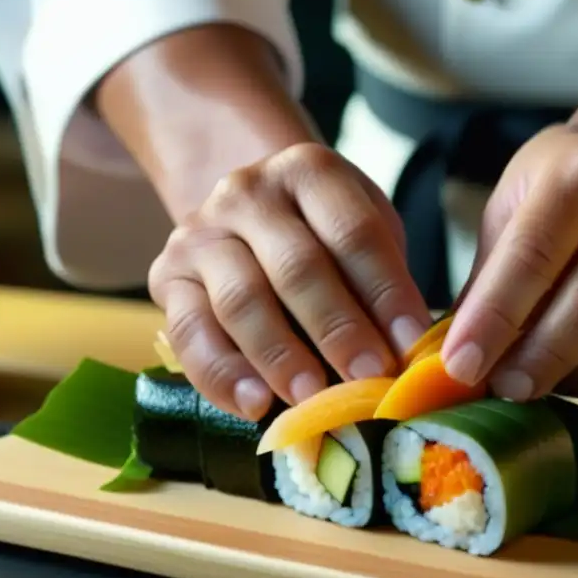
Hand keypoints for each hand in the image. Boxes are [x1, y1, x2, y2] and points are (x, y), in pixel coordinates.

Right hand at [148, 143, 431, 419]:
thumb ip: (383, 278)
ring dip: (282, 357)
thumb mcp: (363, 231)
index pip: (354, 232)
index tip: (412, 343)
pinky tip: (255, 405)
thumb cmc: (325, 234)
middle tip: (370, 377)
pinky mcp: (165, 277)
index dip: (387, 291)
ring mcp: (200, 233)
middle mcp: (247, 193)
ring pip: (240, 301)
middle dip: (338, 328)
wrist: (248, 212)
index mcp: (310, 172)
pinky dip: (222, 375)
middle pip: (297, 266)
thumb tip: (409, 354)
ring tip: (315, 399)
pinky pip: (188, 333)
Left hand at [441, 125, 577, 404]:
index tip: (460, 368)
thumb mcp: (512, 207)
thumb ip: (485, 279)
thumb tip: (452, 364)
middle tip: (500, 392)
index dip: (493, 321)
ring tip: (541, 380)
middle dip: (534, 366)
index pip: (533, 258)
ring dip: (574, 384)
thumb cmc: (564, 187)